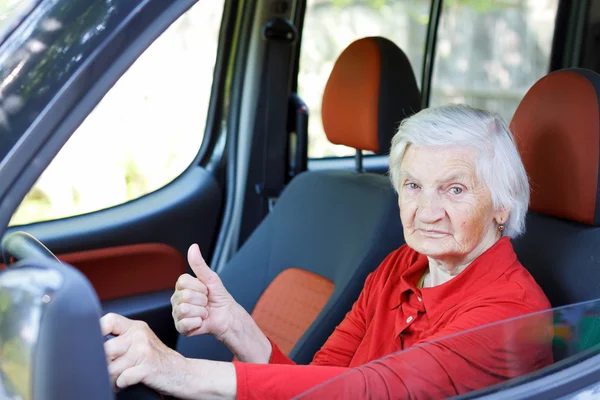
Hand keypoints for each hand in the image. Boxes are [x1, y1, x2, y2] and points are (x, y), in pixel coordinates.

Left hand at [101, 313, 187, 393]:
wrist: (182, 372)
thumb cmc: (157, 359)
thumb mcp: (141, 342)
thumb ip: (121, 339)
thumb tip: (92, 345)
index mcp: (136, 327)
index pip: (109, 321)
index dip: (97, 331)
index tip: (93, 345)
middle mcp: (139, 336)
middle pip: (105, 349)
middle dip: (103, 364)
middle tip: (109, 370)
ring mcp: (144, 351)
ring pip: (110, 367)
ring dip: (111, 378)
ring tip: (119, 378)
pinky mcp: (147, 367)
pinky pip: (121, 378)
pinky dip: (121, 384)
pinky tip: (127, 382)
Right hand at [171, 244, 271, 362]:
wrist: (227, 316)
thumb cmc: (218, 296)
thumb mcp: (211, 278)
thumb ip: (199, 264)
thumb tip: (193, 246)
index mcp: (181, 287)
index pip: (183, 281)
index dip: (199, 286)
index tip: (206, 290)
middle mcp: (176, 300)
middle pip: (184, 296)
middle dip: (202, 299)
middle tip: (206, 302)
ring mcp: (177, 314)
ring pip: (184, 309)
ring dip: (201, 311)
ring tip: (204, 312)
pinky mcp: (181, 328)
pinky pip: (185, 324)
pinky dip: (198, 322)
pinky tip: (201, 322)